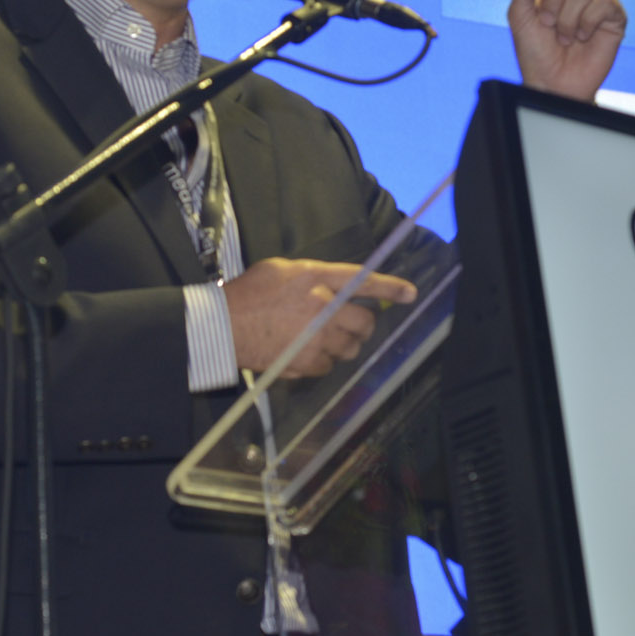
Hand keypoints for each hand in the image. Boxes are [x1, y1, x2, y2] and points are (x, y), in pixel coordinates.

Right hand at [224, 258, 418, 378]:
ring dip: (342, 344)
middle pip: (364, 322)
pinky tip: (303, 351)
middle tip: (349, 324)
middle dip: (362, 324)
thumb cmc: (249, 293)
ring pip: (350, 347)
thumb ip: (313, 276)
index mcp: (317, 278)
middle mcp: (323, 307)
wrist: (224, 326)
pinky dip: (322, 361)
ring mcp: (318, 337)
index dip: (391, 288)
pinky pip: (329, 365)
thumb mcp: (283, 270)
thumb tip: (334, 287)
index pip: (364, 281)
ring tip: (320, 338)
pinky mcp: (308, 362)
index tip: (410, 293)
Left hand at [509, 0, 626, 101]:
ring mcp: (595, 2)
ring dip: (567, 18)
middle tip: (547, 23)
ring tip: (564, 38)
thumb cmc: (534, 51)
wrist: (552, 83)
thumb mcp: (520, 16)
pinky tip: (583, 37)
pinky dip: (587, 22)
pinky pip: (604, 3)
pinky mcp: (613, 17)